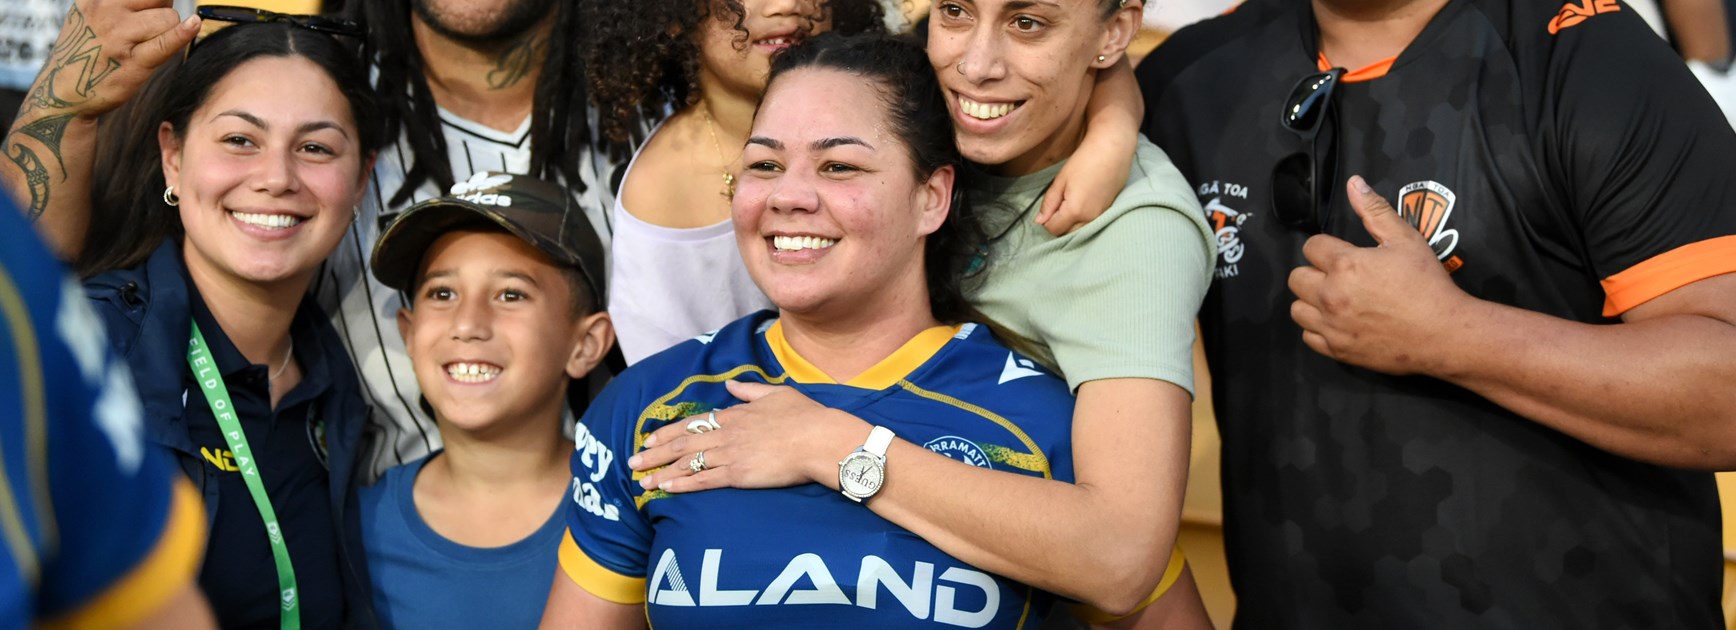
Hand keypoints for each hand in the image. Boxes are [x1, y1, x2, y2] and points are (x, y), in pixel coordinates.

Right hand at [18, 0, 198, 121]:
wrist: (62, 92)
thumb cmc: (86, 52)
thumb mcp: (89, 17)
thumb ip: (119, 4)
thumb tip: (162, 0)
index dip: (153, 0)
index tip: (151, 9)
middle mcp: (105, 13)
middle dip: (163, 9)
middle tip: (150, 27)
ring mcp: (119, 37)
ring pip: (168, 17)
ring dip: (169, 29)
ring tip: (148, 44)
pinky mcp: (133, 62)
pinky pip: (166, 41)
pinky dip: (183, 33)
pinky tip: (194, 25)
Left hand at [627, 381, 867, 492]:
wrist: (819, 439)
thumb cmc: (806, 417)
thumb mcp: (777, 394)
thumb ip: (751, 391)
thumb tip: (734, 386)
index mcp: (736, 414)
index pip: (693, 423)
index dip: (668, 432)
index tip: (649, 439)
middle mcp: (727, 433)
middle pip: (682, 443)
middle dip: (655, 453)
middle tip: (632, 462)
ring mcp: (731, 454)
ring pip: (688, 462)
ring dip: (662, 472)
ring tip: (642, 481)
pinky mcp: (738, 474)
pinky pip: (704, 480)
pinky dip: (682, 484)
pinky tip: (666, 488)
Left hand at [1037, 133, 1131, 234]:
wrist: (1113, 149)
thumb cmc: (1085, 161)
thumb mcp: (1061, 180)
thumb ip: (1049, 203)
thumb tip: (1039, 221)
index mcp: (1075, 211)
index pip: (1053, 229)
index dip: (1047, 219)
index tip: (1051, 204)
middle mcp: (1090, 219)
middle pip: (1066, 233)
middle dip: (1059, 223)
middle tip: (1060, 202)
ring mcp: (1101, 216)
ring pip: (1079, 231)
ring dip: (1072, 223)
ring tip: (1072, 201)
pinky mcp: (1108, 211)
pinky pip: (1091, 223)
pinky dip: (1083, 219)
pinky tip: (1084, 201)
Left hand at [1286, 176, 1481, 374]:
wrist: (1445, 333)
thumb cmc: (1427, 284)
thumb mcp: (1406, 240)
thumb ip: (1375, 210)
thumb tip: (1354, 183)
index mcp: (1345, 265)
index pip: (1311, 246)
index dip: (1326, 247)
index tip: (1342, 253)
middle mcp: (1331, 296)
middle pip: (1296, 277)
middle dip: (1314, 272)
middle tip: (1338, 276)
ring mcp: (1332, 326)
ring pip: (1297, 309)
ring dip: (1312, 301)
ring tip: (1335, 299)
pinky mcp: (1337, 350)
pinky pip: (1309, 337)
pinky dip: (1319, 329)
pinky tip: (1339, 322)